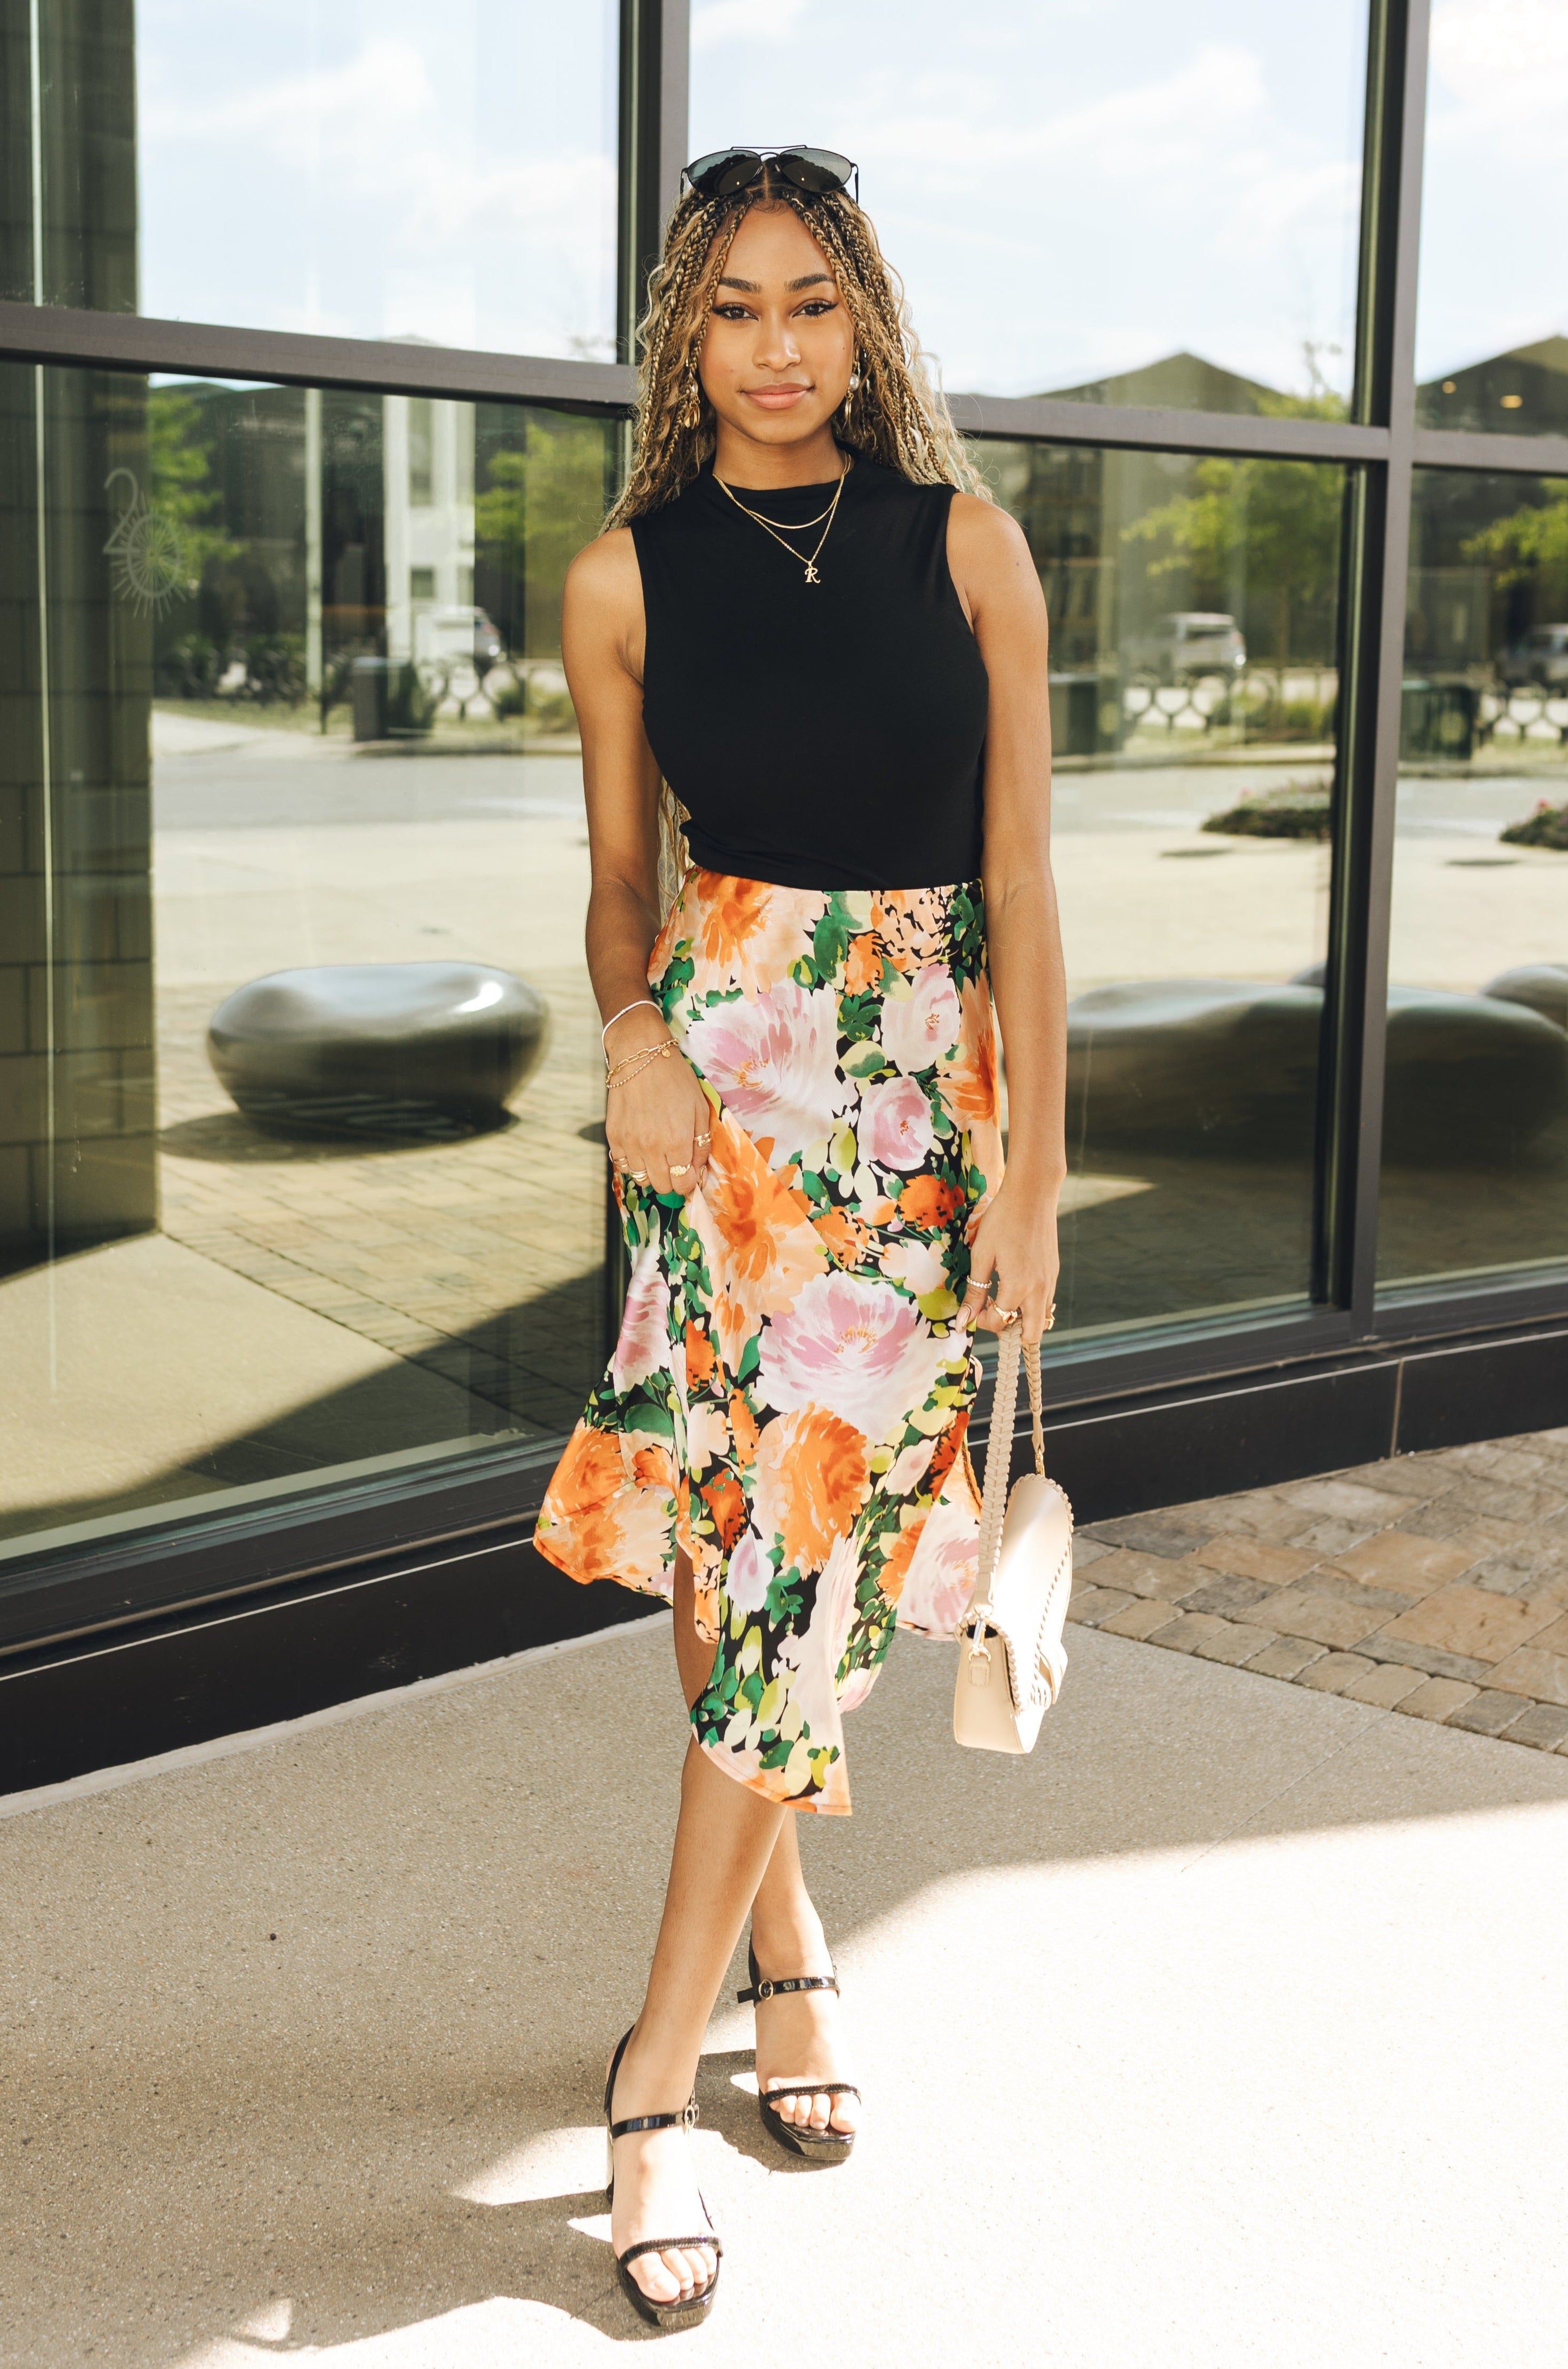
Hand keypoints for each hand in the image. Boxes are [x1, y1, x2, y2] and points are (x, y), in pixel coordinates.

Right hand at [604, 1010, 712, 1198]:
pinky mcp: (613, 1136)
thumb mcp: (699, 1109)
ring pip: (641, 1179)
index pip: (683, 1184)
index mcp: (677, 1142)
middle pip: (663, 1187)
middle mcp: (652, 1148)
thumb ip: (701, 1144)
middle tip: (675, 1163)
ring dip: (652, 1171)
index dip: (689, 1182)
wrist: (640, 1056)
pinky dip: (633, 1162)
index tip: (689, 1173)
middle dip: (672, 1180)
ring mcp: (630, 1144)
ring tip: (657, 1152)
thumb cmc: (675, 1080)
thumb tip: (698, 1170)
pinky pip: (622, 1165)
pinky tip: (640, 1147)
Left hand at [958, 1174, 1060, 1337]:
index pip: (1001, 1323)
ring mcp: (1050, 1281)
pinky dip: (1031, 1304)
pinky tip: (1015, 1284)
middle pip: (1032, 1334)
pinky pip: (1046, 1300)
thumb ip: (975, 1292)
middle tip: (993, 1313)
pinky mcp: (1053, 1272)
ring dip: (1022, 1318)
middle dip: (1011, 1332)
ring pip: (1042, 1319)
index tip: (974, 1308)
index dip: (983, 1321)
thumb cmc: (1002, 1220)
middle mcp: (1039, 1289)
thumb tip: (964, 1321)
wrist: (1032, 1193)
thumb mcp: (981, 1255)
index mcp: (1018, 1287)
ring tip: (1002, 1298)